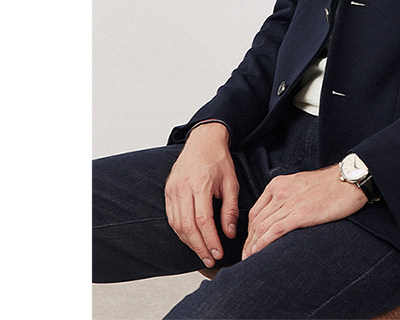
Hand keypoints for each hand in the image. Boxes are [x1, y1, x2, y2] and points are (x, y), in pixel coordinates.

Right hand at [164, 122, 239, 267]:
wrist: (203, 141)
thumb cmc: (219, 160)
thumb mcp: (231, 182)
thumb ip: (230, 209)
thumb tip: (229, 233)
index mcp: (201, 184)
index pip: (203, 220)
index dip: (210, 240)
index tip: (218, 252)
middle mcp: (183, 188)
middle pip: (187, 226)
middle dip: (199, 247)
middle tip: (210, 259)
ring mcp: (173, 190)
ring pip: (177, 225)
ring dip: (189, 242)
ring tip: (203, 253)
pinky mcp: (168, 191)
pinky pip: (172, 217)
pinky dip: (181, 231)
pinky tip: (191, 239)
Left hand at [241, 164, 366, 259]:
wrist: (348, 180)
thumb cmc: (330, 184)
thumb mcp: (300, 185)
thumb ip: (286, 197)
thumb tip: (279, 216)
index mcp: (278, 184)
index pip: (256, 210)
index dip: (249, 231)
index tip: (249, 243)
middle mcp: (281, 192)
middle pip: (256, 220)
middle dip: (248, 241)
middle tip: (245, 256)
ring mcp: (290, 202)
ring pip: (262, 226)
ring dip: (253, 246)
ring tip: (249, 259)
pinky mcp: (301, 213)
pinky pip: (275, 230)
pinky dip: (263, 243)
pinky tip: (258, 252)